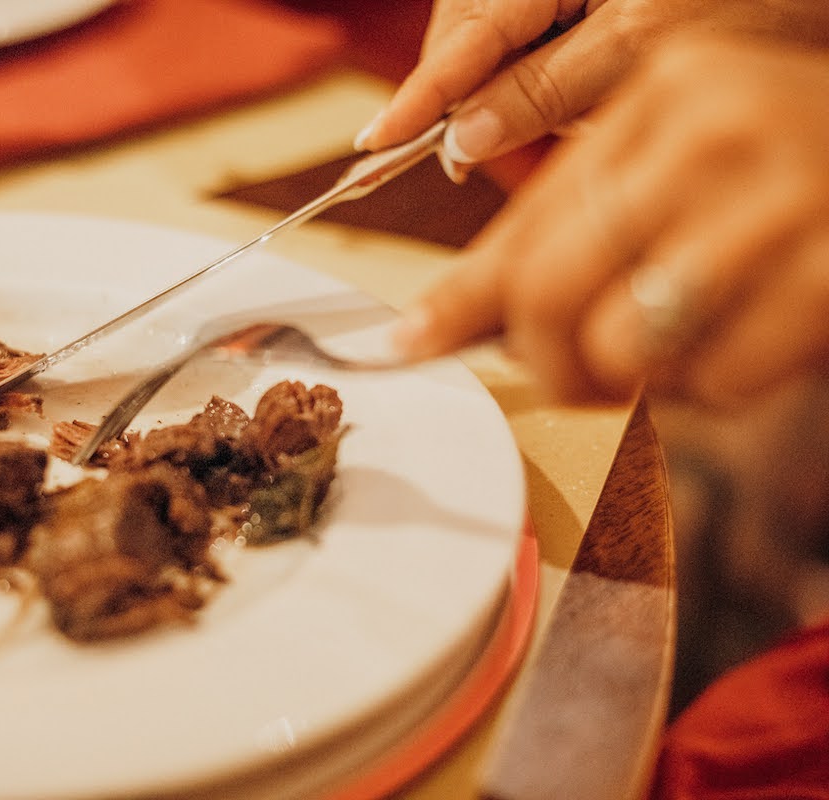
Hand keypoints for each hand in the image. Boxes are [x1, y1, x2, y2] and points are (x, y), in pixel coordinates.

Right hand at [356, 0, 828, 179]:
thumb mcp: (641, 44)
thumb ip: (543, 88)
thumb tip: (462, 136)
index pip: (464, 36)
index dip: (419, 96)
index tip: (377, 142)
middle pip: (471, 42)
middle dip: (480, 98)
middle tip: (487, 148)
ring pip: (502, 52)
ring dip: (523, 96)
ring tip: (577, 104)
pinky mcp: (580, 4)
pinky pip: (537, 48)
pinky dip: (552, 82)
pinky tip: (589, 88)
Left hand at [392, 35, 828, 407]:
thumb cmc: (786, 194)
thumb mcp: (673, 184)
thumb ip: (558, 242)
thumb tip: (424, 328)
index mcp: (664, 85)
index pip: (525, 218)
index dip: (460, 301)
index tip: (399, 350)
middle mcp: (715, 123)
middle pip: (549, 288)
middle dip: (545, 362)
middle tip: (571, 379)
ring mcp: (783, 192)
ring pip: (622, 343)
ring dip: (635, 380)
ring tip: (676, 354)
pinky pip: (718, 378)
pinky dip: (716, 390)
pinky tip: (748, 350)